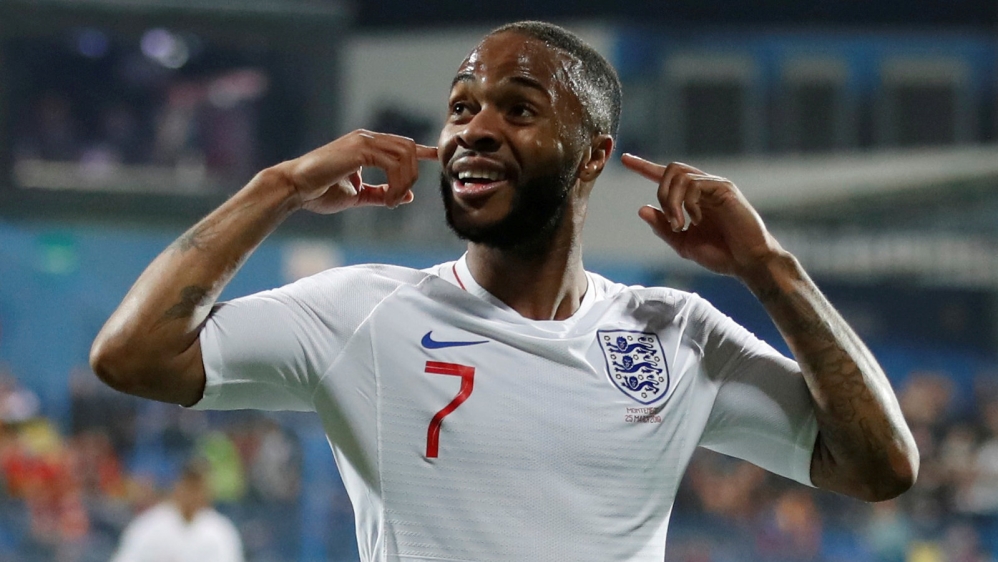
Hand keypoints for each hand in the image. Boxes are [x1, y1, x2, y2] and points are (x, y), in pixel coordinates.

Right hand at [279, 129, 437, 214]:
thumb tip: (408, 196)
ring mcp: (363, 141)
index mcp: (366, 146)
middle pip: (408, 149)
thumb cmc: (320, 191)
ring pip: (404, 156)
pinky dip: (396, 185)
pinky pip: (393, 164)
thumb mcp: (357, 195)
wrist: (295, 188)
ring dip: (404, 182)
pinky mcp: (359, 149)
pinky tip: (388, 201)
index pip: (402, 144)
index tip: (437, 158)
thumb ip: (381, 194)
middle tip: (398, 200)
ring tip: (392, 203)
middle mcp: (367, 139)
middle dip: (412, 176)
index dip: (422, 151)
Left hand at [620, 153, 784, 278]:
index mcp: (694, 198)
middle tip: (672, 224)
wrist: (748, 263)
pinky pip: (694, 184)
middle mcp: (704, 187)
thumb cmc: (721, 254)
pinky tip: (696, 220)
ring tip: (681, 225)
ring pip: (679, 176)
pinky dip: (688, 203)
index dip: (645, 167)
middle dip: (662, 194)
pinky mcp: (724, 188)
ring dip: (672, 202)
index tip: (625, 159)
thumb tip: (642, 208)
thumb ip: (663, 227)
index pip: (667, 175)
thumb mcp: (683, 244)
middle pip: (670, 170)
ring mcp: (715, 185)